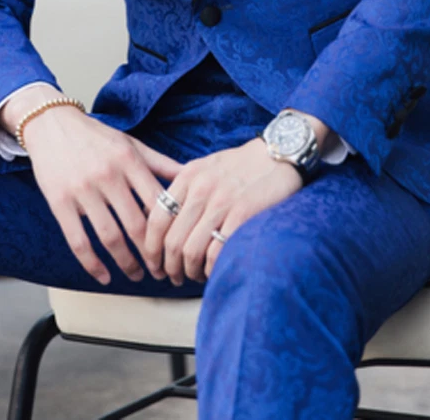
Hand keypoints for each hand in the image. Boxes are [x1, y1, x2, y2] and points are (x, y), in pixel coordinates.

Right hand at [0, 93, 181, 285]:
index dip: (169, 229)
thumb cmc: (96, 136)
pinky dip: (92, 264)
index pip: (157, 202)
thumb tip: (191, 175)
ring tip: (136, 275)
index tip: (177, 247)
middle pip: (136, 225)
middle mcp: (108, 175)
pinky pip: (78, 241)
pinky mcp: (59, 202)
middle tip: (161, 272)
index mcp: (129, 160)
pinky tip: (103, 276)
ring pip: (110, 237)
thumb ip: (159, 162)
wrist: (51, 124)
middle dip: (151, 254)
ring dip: (126, 263)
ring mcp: (82, 190)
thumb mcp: (130, 143)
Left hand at [144, 107, 332, 284]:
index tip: (154, 263)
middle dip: (169, 267)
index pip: (156, 220)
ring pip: (192, 251)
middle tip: (173, 277)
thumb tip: (163, 221)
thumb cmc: (241, 165)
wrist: (279, 153)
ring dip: (189, 272)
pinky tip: (214, 270)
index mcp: (187, 176)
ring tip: (194, 276)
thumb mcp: (205, 167)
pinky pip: (217, 252)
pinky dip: (211, 269)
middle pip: (172, 241)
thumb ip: (184, 189)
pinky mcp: (244, 214)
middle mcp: (200, 188)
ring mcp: (222, 201)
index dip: (150, 248)